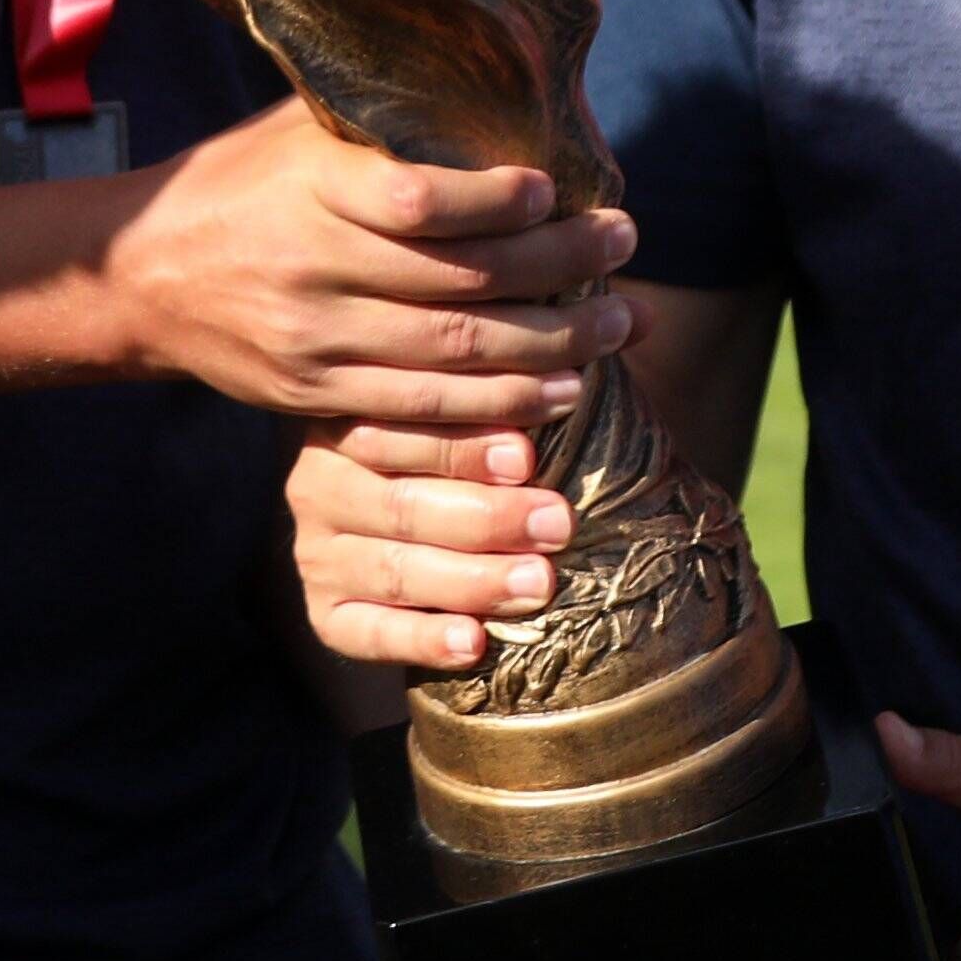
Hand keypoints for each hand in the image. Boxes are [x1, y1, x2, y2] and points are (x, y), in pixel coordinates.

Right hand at [104, 100, 633, 425]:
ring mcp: (313, 340)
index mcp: (310, 188)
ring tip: (616, 328)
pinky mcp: (311, 394)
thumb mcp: (293, 129)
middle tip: (624, 246)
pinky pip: (417, 413)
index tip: (556, 189)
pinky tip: (555, 393)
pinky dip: (496, 408)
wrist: (140, 275)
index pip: (416, 199)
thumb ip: (378, 116)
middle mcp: (312, 267)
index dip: (496, 200)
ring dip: (549, 348)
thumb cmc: (239, 181)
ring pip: (451, 358)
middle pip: (456, 283)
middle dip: (557, 271)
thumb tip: (488, 74)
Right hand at [288, 411, 594, 674]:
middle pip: (400, 503)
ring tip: (539, 583)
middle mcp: (321, 480)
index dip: (464, 445)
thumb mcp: (483, 409)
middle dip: (488, 517)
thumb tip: (642, 318)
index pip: (396, 429)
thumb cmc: (479, 458)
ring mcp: (318, 549)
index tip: (529, 456)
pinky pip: (366, 631)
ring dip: (471, 579)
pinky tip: (473, 642)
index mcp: (352, 417)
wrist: (430, 533)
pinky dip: (421, 639)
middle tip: (558, 524)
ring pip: (392, 569)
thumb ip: (524, 381)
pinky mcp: (326, 611)